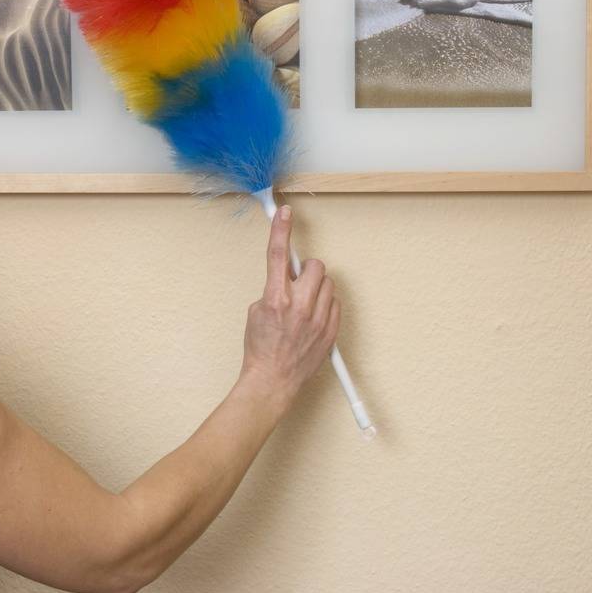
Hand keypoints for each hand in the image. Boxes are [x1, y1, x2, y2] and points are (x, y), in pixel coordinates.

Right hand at [239, 206, 339, 415]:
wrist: (273, 380)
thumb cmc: (260, 347)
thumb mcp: (256, 311)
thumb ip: (272, 289)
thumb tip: (285, 277)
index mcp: (275, 299)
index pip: (277, 255)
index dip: (281, 229)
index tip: (284, 213)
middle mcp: (299, 306)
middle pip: (314, 266)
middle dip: (305, 269)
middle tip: (296, 282)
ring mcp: (318, 319)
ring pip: (328, 283)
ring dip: (316, 287)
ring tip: (305, 303)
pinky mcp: (331, 330)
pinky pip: (335, 303)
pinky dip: (326, 304)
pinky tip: (314, 316)